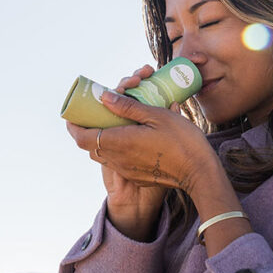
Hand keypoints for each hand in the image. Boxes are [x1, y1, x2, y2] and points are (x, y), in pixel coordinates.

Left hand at [66, 66, 216, 197]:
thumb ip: (129, 106)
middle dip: (89, 130)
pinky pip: (118, 162)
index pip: (82, 137)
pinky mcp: (137, 176)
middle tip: (97, 114)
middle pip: (90, 146)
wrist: (198, 172)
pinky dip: (117, 149)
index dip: (74, 126)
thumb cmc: (181, 141)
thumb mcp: (157, 116)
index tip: (74, 115)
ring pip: (104, 154)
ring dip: (103, 139)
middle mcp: (118, 159)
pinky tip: (133, 137)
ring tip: (115, 124)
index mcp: (119, 142)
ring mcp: (127, 170)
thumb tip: (105, 97)